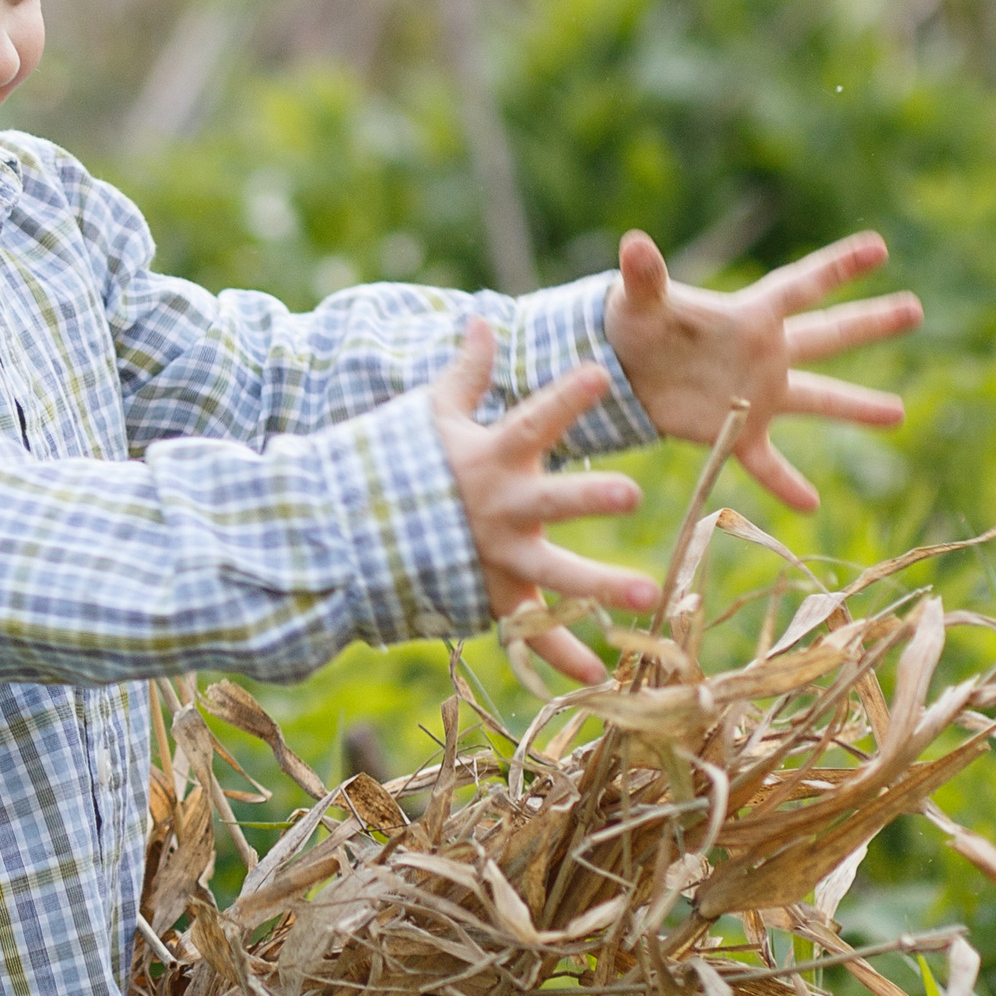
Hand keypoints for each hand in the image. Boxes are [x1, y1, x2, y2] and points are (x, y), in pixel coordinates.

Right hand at [432, 319, 658, 685]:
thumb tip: (483, 319)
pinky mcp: (491, 597)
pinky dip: (563, 658)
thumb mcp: (428, 416)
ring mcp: (496, 557)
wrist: (346, 535)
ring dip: (602, 586)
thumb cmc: (397, 465)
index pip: (531, 420)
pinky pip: (532, 633)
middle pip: (552, 502)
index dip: (563, 397)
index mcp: (490, 457)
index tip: (597, 372)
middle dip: (590, 497)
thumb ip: (466, 373)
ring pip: (556, 574)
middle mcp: (499, 508)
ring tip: (650, 594)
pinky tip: (601, 677)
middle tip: (631, 492)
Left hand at [603, 227, 919, 514]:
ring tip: (899, 413)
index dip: (836, 267)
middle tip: (915, 308)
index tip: (878, 248)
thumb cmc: (632, 324)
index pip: (799, 287)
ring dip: (857, 407)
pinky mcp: (736, 432)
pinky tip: (810, 505)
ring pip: (817, 399)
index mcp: (747, 316)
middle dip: (870, 322)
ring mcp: (756, 394)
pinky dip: (786, 484)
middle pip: (827, 335)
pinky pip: (767, 463)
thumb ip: (642, 276)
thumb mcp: (636, 300)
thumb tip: (634, 243)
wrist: (620, 371)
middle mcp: (764, 353)